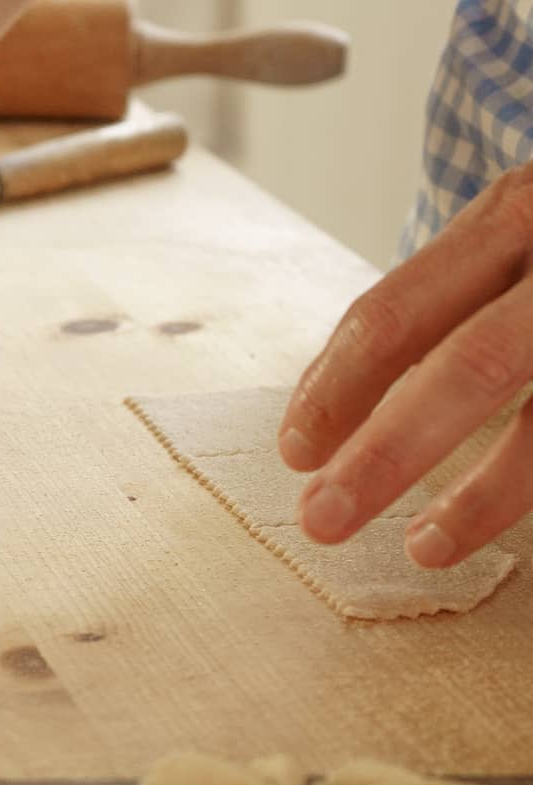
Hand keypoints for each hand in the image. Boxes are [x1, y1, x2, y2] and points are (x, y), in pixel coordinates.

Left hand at [279, 164, 532, 567]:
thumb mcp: (517, 238)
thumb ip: (445, 304)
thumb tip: (334, 404)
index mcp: (516, 214)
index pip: (397, 310)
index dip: (337, 387)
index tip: (295, 453)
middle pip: (472, 363)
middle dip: (389, 451)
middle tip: (324, 521)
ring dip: (490, 492)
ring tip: (425, 548)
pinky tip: (520, 532)